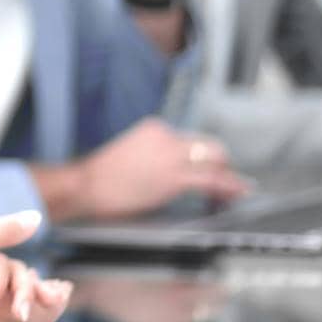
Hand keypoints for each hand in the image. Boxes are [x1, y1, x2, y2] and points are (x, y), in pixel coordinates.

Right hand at [74, 117, 248, 219]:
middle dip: (222, 163)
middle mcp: (166, 136)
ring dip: (229, 176)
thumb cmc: (102, 177)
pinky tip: (235, 193)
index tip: (213, 167)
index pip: (192, 139)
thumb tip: (175, 171)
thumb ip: (155, 155)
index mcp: (154, 128)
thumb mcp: (132, 153)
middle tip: (229, 178)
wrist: (85, 185)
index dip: (206, 156)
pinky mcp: (173, 178)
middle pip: (210, 146)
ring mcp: (171, 156)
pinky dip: (227, 186)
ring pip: (215, 160)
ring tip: (236, 189)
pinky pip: (210, 180)